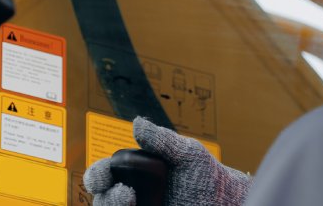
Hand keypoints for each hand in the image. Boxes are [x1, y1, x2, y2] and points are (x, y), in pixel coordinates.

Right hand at [83, 118, 251, 205]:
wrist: (225, 200)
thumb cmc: (205, 174)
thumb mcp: (186, 153)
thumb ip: (161, 140)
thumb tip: (137, 124)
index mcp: (133, 173)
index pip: (103, 174)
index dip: (97, 175)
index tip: (106, 175)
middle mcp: (132, 195)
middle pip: (102, 199)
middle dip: (106, 197)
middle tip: (125, 194)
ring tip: (130, 202)